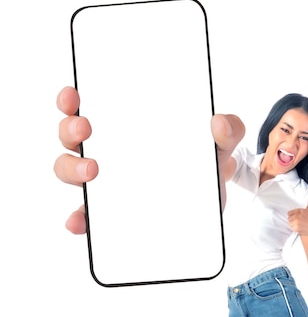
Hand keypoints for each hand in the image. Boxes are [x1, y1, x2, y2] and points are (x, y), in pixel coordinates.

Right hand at [54, 87, 244, 233]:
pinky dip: (79, 219)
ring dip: (72, 168)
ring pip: (71, 170)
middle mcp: (109, 153)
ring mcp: (107, 184)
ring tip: (92, 171)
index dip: (72, 99)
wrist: (210, 209)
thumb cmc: (205, 169)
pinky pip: (86, 216)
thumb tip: (219, 122)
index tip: (74, 94)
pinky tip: (80, 222)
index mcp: (127, 129)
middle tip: (86, 129)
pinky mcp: (111, 215)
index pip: (89, 107)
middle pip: (72, 136)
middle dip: (70, 129)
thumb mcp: (219, 148)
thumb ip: (228, 130)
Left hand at [287, 192, 307, 238]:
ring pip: (289, 222)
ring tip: (300, 224)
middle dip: (293, 220)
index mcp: (300, 210)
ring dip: (293, 224)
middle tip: (300, 221)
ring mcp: (297, 221)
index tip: (299, 217)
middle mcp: (298, 215)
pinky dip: (294, 228)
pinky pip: (291, 227)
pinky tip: (299, 228)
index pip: (289, 213)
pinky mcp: (296, 227)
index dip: (294, 215)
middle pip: (289, 218)